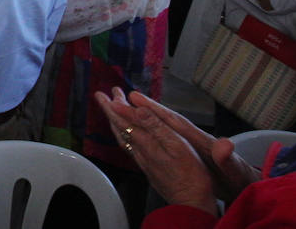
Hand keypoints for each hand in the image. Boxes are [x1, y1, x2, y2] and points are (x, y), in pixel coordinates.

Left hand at [94, 88, 218, 214]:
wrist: (191, 202)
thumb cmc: (189, 174)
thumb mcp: (176, 144)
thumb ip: (154, 125)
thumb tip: (136, 108)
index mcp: (146, 142)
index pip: (124, 120)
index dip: (116, 105)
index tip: (107, 94)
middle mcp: (140, 151)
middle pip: (120, 127)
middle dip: (112, 110)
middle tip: (104, 96)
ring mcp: (143, 160)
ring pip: (123, 137)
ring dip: (117, 122)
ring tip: (112, 111)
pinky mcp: (148, 168)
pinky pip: (130, 146)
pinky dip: (125, 135)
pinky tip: (128, 136)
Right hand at [128, 91, 258, 200]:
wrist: (246, 187)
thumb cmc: (239, 179)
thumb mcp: (233, 170)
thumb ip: (227, 158)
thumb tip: (225, 144)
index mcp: (202, 141)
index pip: (175, 122)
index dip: (156, 110)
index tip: (137, 98)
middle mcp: (194, 139)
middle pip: (167, 121)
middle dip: (147, 108)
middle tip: (126, 95)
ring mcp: (191, 146)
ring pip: (164, 129)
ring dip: (146, 119)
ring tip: (127, 109)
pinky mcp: (188, 154)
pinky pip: (165, 141)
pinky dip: (151, 134)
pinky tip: (141, 133)